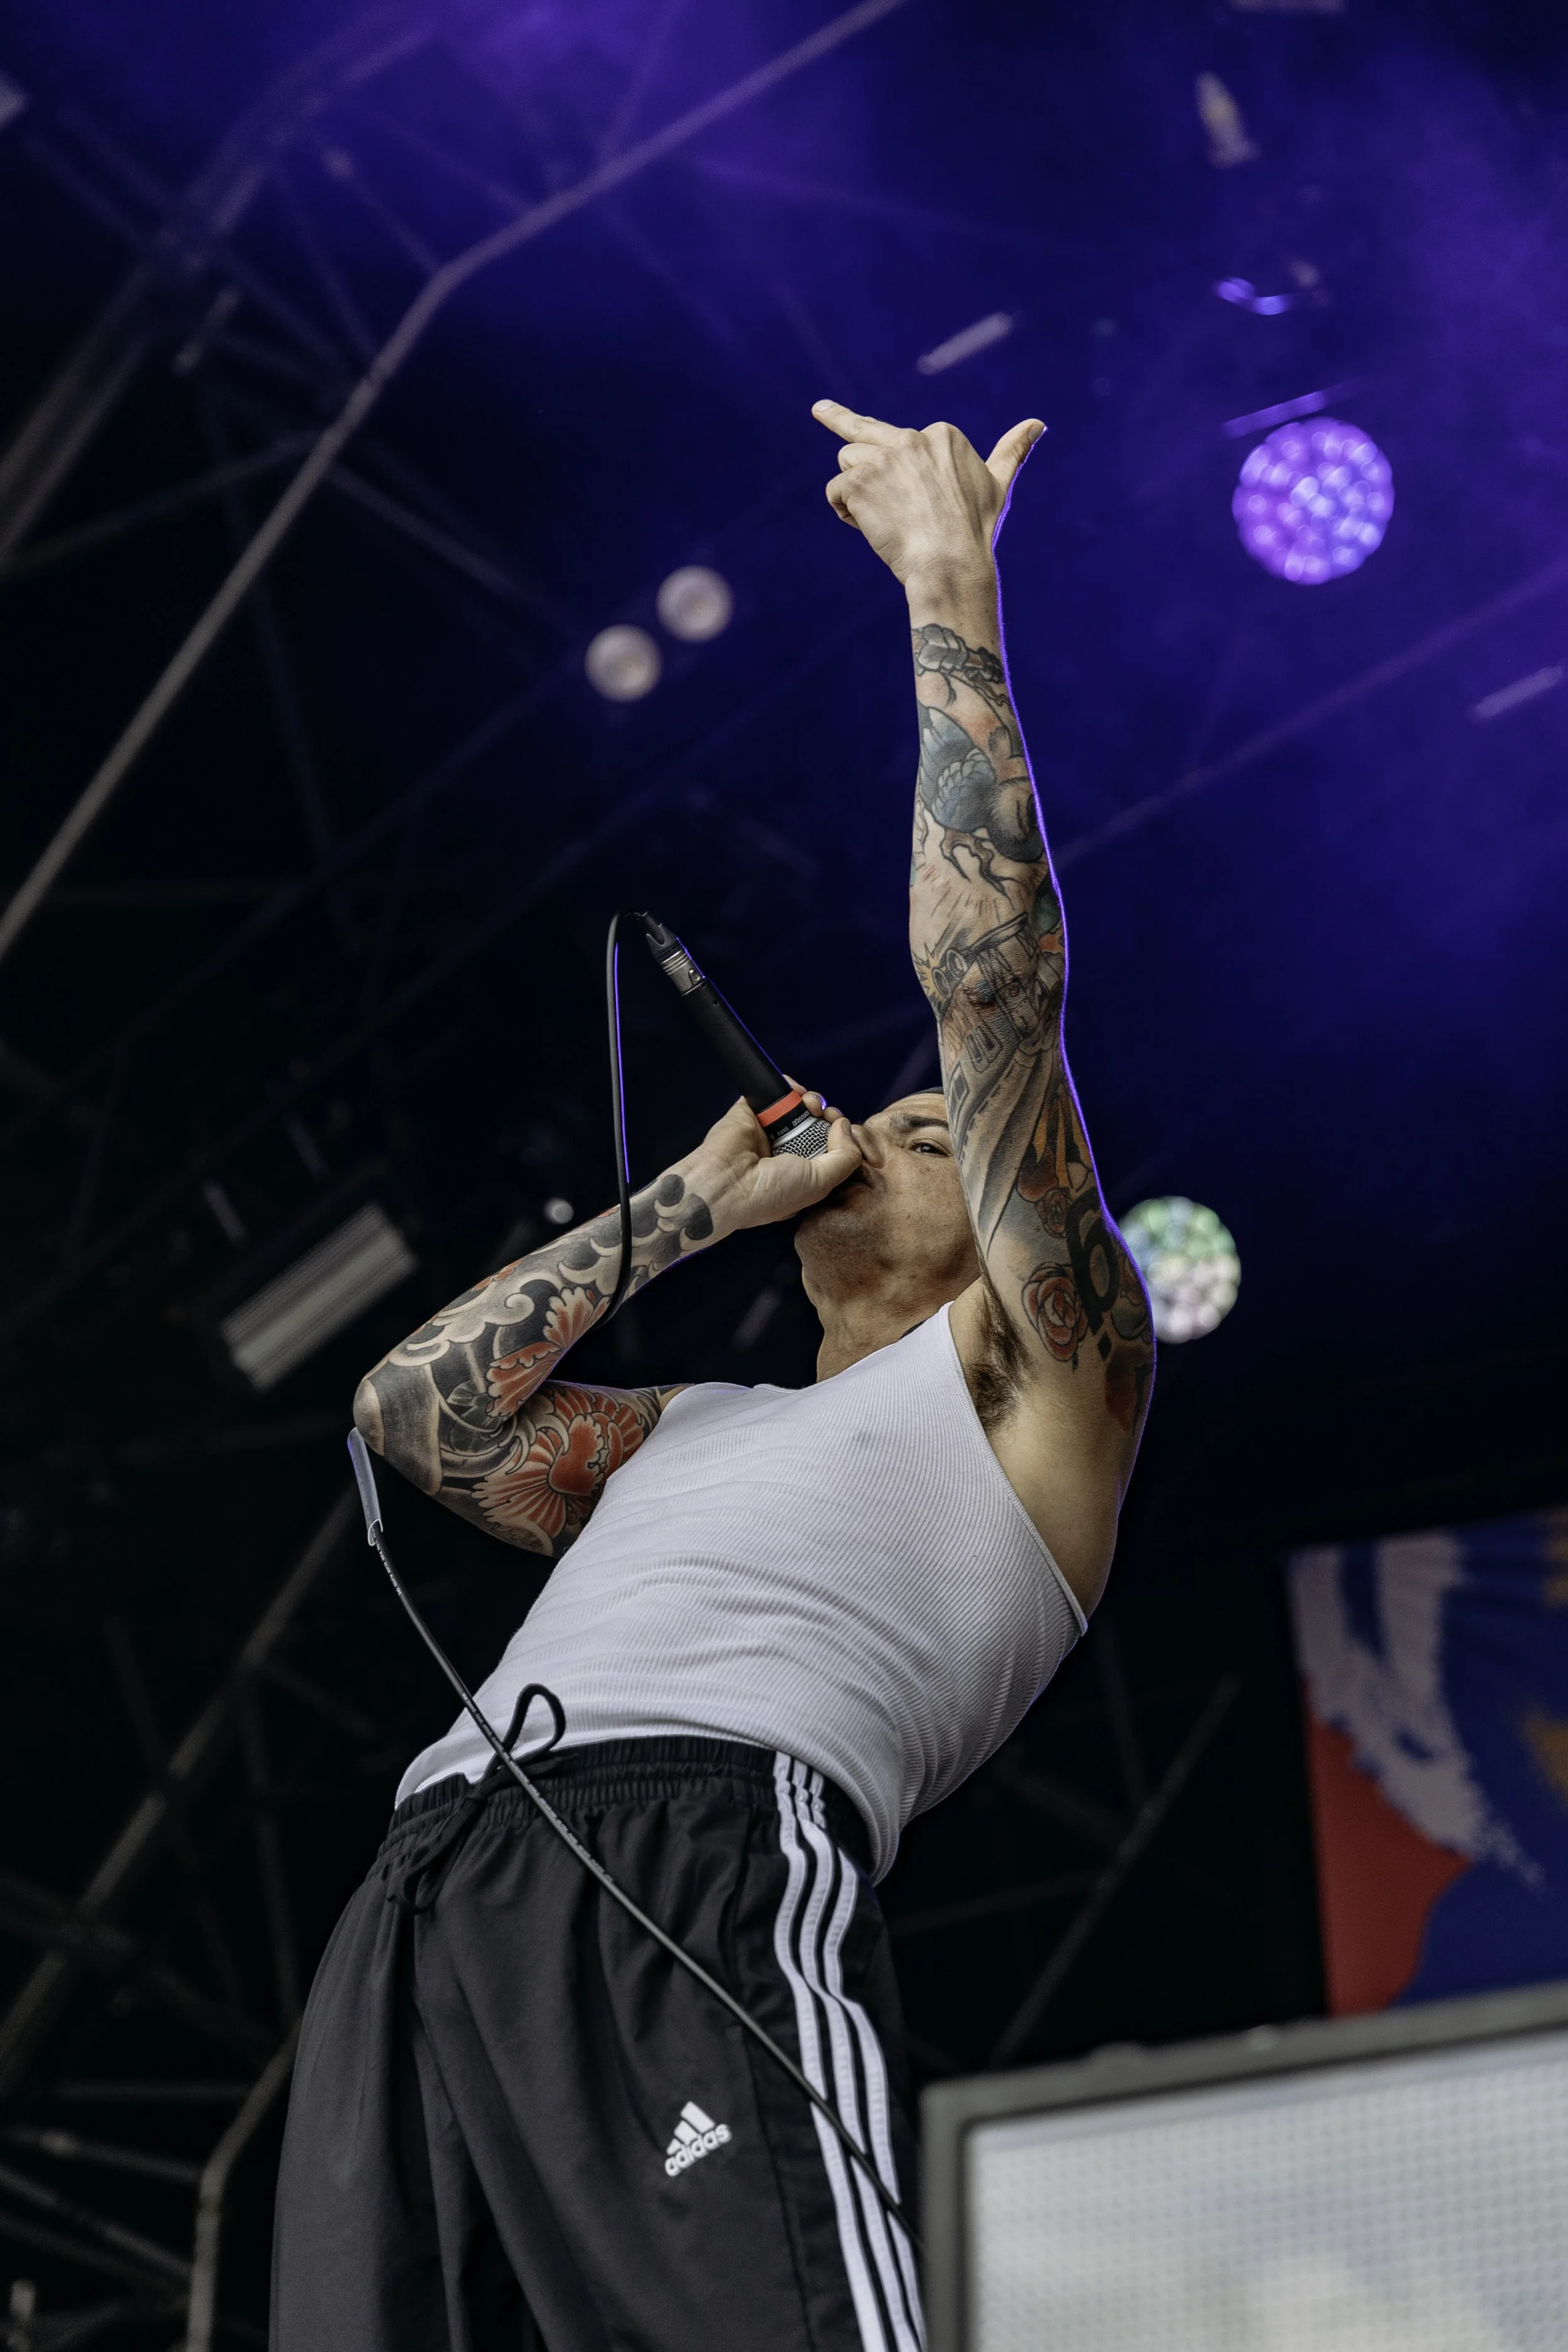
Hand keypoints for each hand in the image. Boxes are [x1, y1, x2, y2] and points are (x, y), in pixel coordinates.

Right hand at [687, 1091, 862, 1239]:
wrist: (728, 1182)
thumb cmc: (773, 1191)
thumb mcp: (822, 1183)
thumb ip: (845, 1156)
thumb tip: (844, 1125)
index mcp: (800, 1174)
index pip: (827, 1148)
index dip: (840, 1135)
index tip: (841, 1129)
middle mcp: (785, 1152)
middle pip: (815, 1123)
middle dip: (827, 1115)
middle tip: (827, 1114)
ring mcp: (767, 1130)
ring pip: (797, 1106)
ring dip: (811, 1100)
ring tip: (810, 1106)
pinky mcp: (750, 1111)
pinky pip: (774, 1091)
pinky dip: (789, 1085)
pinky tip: (795, 1092)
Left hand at [813, 400, 1043, 594]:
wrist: (951, 566)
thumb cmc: (974, 531)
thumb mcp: (998, 484)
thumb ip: (1011, 450)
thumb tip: (1038, 423)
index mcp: (941, 434)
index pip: (901, 441)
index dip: (900, 473)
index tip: (918, 501)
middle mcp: (911, 439)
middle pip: (867, 437)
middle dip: (845, 430)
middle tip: (819, 409)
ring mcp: (883, 459)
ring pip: (848, 463)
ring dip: (856, 492)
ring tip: (881, 519)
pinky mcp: (859, 482)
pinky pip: (835, 491)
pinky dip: (844, 512)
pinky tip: (867, 527)